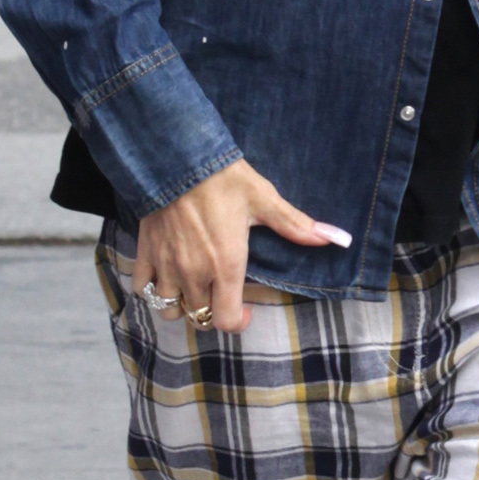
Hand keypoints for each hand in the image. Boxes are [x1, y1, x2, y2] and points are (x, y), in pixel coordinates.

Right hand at [133, 161, 350, 334]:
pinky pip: (142, 289)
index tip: (244, 310)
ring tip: (193, 289)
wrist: (176, 157)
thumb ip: (296, 225)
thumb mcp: (263, 199)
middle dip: (213, 312)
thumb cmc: (222, 178)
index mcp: (226, 265)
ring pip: (169, 310)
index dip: (236, 322)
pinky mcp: (145, 252)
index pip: (225, 321)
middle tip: (221, 295)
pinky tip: (165, 276)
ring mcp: (166, 266)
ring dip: (182, 305)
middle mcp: (195, 273)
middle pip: (199, 318)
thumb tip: (336, 238)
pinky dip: (152, 289)